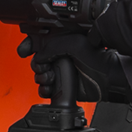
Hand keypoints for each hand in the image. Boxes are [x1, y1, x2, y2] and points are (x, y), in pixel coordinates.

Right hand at [17, 33, 131, 103]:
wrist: (106, 79)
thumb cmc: (96, 59)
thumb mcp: (72, 44)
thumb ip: (51, 46)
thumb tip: (38, 57)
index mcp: (61, 42)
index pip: (39, 41)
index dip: (29, 45)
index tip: (24, 51)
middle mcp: (60, 55)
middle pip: (37, 60)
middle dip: (37, 65)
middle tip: (44, 68)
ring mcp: (60, 71)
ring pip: (39, 75)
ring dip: (40, 78)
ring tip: (51, 79)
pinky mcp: (61, 85)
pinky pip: (45, 88)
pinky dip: (44, 89)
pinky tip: (50, 88)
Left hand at [92, 0, 131, 60]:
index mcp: (102, 26)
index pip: (92, 37)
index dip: (96, 31)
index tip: (101, 26)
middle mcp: (111, 39)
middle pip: (106, 42)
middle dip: (110, 34)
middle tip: (118, 25)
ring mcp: (125, 48)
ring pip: (120, 47)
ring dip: (123, 39)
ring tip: (131, 27)